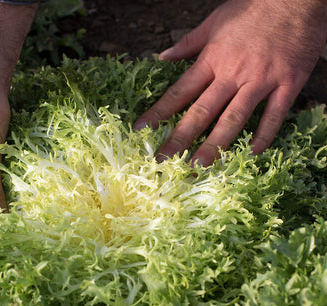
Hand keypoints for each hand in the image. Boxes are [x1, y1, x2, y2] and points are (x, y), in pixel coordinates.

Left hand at [135, 0, 326, 165]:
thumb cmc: (253, 7)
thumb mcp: (214, 21)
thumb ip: (188, 43)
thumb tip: (162, 56)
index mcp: (213, 59)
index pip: (180, 91)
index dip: (159, 112)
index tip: (141, 130)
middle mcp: (233, 73)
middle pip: (202, 111)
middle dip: (180, 138)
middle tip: (164, 160)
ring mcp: (261, 80)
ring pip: (234, 117)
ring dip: (216, 144)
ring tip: (200, 166)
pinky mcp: (288, 83)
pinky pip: (274, 115)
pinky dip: (264, 135)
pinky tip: (251, 152)